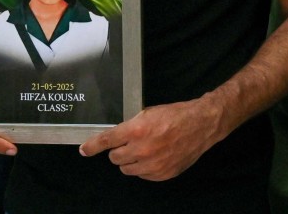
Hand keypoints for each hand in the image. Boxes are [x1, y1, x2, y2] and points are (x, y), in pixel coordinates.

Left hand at [79, 99, 221, 180]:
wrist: (203, 124)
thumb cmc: (177, 114)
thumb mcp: (150, 113)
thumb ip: (131, 126)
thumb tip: (115, 137)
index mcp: (137, 130)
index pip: (107, 141)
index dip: (92, 146)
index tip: (84, 150)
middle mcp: (142, 149)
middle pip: (114, 158)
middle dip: (120, 150)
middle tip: (132, 142)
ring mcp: (153, 165)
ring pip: (127, 169)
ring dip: (131, 160)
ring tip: (145, 150)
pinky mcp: (162, 174)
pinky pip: (143, 175)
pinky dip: (145, 167)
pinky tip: (157, 156)